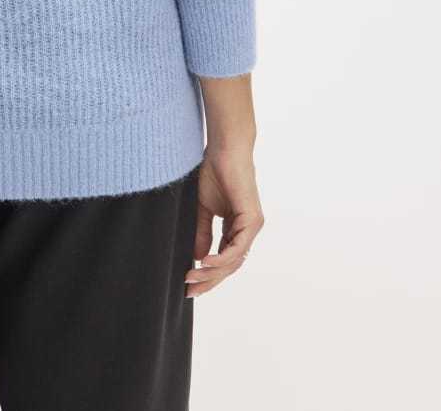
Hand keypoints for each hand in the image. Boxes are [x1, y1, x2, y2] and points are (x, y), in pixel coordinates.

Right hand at [184, 144, 263, 298]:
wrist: (224, 150)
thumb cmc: (213, 173)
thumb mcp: (202, 209)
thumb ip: (202, 233)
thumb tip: (198, 259)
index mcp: (236, 228)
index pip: (224, 259)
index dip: (207, 274)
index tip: (188, 284)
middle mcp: (247, 230)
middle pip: (229, 265)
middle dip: (208, 280)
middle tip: (189, 291)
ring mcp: (252, 226)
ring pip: (234, 260)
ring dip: (212, 272)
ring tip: (191, 277)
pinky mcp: (252, 220)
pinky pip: (237, 248)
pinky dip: (221, 258)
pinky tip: (204, 263)